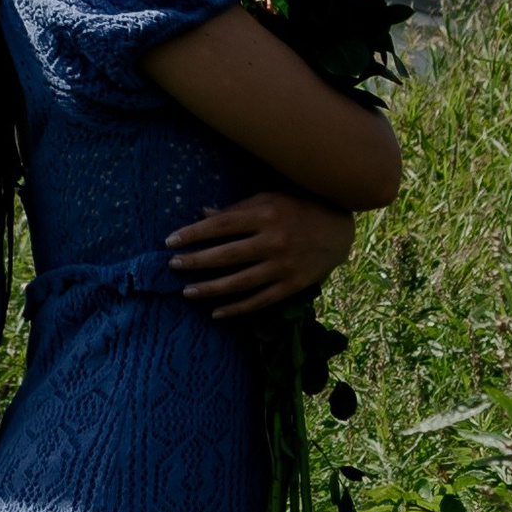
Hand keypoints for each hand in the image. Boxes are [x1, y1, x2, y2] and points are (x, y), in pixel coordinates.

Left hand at [167, 188, 357, 322]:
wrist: (340, 230)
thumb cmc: (299, 207)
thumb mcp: (269, 199)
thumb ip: (237, 209)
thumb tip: (203, 214)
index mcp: (265, 215)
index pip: (221, 226)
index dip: (193, 234)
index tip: (171, 241)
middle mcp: (273, 241)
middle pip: (227, 255)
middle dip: (196, 261)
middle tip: (173, 266)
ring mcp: (283, 266)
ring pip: (240, 282)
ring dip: (211, 289)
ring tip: (188, 292)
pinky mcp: (292, 286)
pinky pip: (260, 301)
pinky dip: (238, 309)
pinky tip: (217, 313)